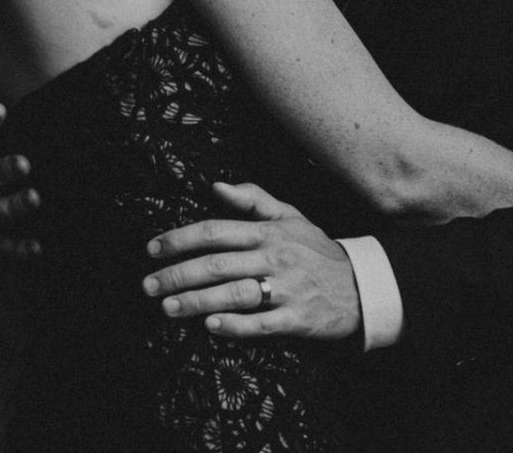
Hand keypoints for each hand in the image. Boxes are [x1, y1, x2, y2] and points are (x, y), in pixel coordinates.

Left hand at [142, 182, 358, 339]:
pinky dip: (235, 325)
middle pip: (217, 265)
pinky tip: (211, 326)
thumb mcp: (290, 216)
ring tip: (168, 307)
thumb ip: (252, 199)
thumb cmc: (317, 251)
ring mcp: (286, 289)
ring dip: (197, 301)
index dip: (180, 239)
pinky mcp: (297, 319)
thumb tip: (216, 186)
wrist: (363, 285)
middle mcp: (274, 258)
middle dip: (177, 274)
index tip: (153, 248)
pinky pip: (261, 323)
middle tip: (149, 284)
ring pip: (234, 294)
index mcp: (268, 232)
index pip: (215, 231)